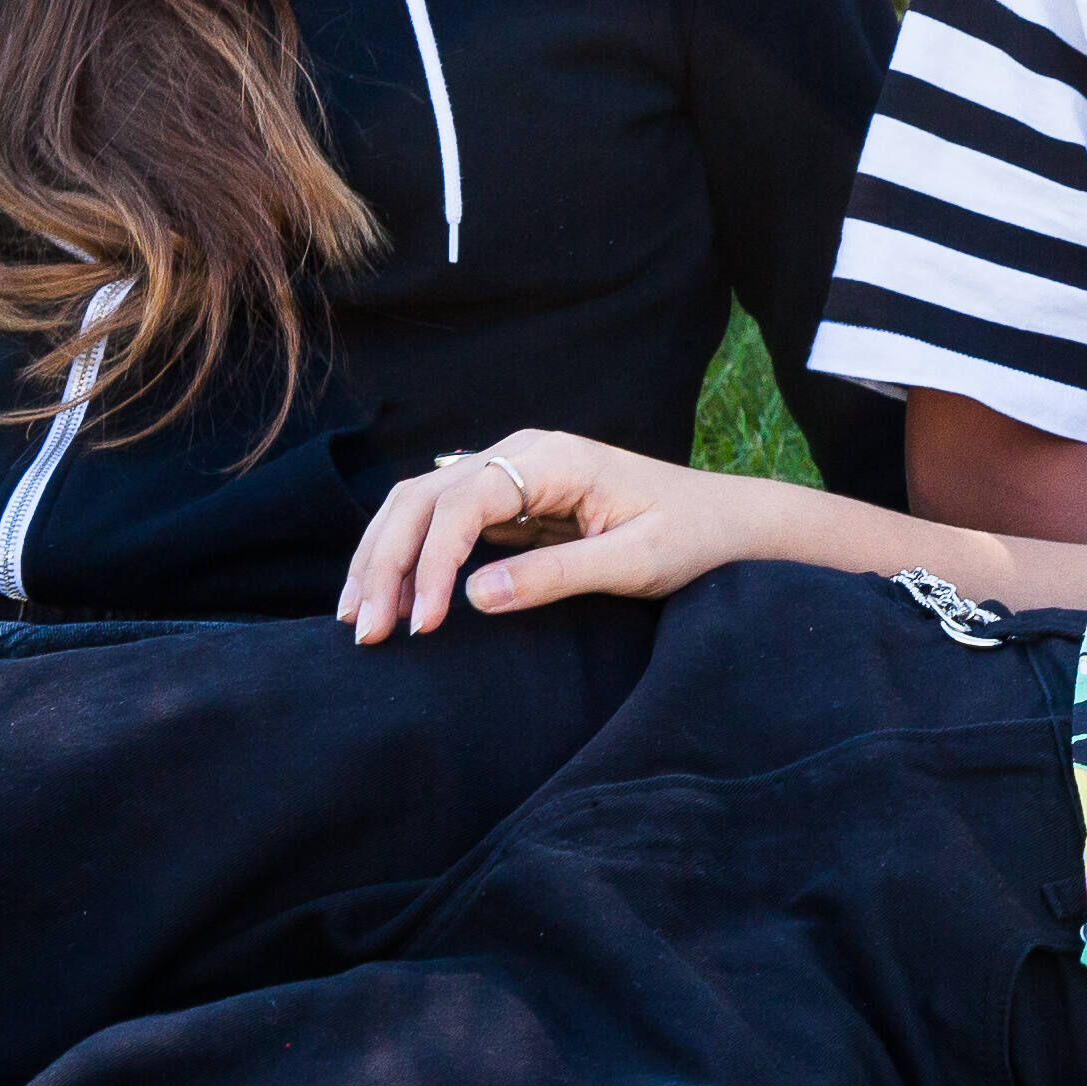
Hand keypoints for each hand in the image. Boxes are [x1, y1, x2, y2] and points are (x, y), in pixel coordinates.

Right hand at [339, 429, 766, 639]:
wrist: (730, 524)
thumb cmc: (694, 539)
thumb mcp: (637, 563)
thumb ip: (558, 576)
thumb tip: (474, 598)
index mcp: (554, 458)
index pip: (464, 499)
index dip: (432, 561)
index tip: (424, 624)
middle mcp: (522, 454)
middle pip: (423, 496)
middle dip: (385, 561)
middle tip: (365, 631)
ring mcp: (512, 475)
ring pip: (420, 506)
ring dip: (382, 558)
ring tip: (356, 620)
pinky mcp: (512, 502)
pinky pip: (443, 524)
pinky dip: (408, 560)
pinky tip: (388, 600)